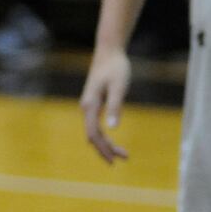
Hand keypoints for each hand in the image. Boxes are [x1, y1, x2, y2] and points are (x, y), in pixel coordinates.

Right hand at [80, 46, 130, 162]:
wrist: (109, 51)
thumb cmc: (115, 67)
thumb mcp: (119, 87)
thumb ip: (115, 107)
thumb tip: (113, 129)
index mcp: (90, 105)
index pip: (93, 134)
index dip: (103, 148)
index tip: (114, 161)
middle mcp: (86, 107)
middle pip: (93, 135)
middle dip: (106, 149)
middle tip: (124, 158)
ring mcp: (88, 105)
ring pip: (94, 131)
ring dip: (105, 143)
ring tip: (121, 154)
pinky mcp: (93, 102)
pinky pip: (95, 124)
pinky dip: (104, 135)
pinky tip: (111, 139)